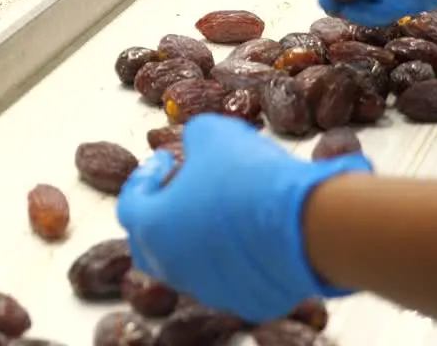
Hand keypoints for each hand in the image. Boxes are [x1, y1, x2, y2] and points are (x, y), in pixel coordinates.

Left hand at [117, 115, 371, 321]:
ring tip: (223, 209)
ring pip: (192, 265)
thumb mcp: (213, 134)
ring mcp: (209, 290)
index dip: (146, 178)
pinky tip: (255, 233)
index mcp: (152, 226)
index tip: (165, 160)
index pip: (131, 203)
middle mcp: (172, 265)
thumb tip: (195, 144)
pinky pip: (233, 279)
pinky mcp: (247, 303)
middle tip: (183, 191)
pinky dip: (235, 259)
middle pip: (152, 244)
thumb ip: (193, 138)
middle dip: (163, 216)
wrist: (306, 225)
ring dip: (199, 238)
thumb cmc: (248, 177)